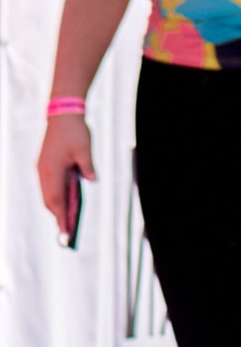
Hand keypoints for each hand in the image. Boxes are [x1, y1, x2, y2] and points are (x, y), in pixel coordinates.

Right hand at [36, 108, 93, 240]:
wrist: (62, 113)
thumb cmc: (74, 131)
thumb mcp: (84, 150)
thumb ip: (87, 167)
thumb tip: (91, 180)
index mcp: (52, 170)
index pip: (56, 200)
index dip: (61, 217)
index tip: (65, 232)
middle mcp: (44, 171)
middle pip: (50, 200)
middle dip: (58, 216)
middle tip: (67, 233)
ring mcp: (43, 168)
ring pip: (48, 193)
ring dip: (56, 207)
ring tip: (66, 222)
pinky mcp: (46, 164)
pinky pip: (49, 185)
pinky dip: (56, 196)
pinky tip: (65, 203)